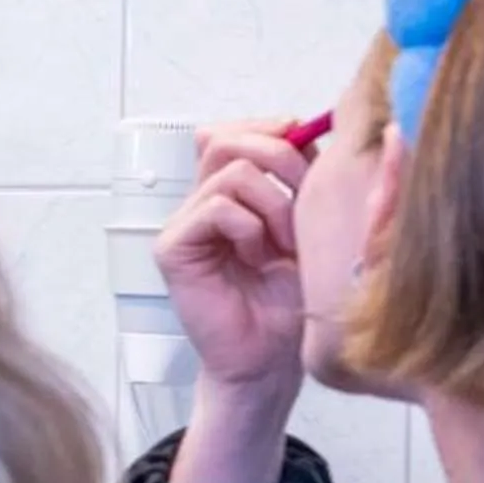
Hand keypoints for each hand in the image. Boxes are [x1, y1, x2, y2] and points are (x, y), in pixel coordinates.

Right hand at [156, 123, 314, 482]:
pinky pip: (215, 207)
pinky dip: (249, 226)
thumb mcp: (310, 223)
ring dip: (274, 201)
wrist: (273, 359)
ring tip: (286, 242)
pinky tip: (259, 256)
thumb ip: (301, 175)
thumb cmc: (293, 299)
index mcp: (229, 193)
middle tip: (307, 200)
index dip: (272, 129)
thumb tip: (304, 123)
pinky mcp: (173, 250)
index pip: (235, 131)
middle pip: (227, 139)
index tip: (308, 152)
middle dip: (279, 158)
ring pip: (230, 171)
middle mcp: (200, 204)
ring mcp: (183, 226)